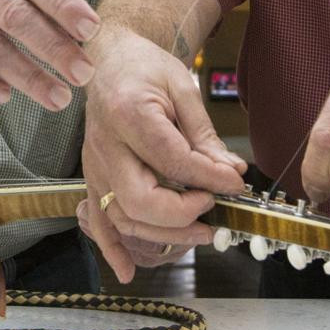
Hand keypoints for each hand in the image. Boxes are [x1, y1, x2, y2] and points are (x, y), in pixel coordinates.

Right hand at [81, 28, 245, 282]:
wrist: (107, 59)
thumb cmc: (144, 67)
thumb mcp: (182, 87)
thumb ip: (204, 135)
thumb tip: (231, 172)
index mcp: (129, 114)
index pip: (173, 161)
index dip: (209, 179)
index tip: (236, 183)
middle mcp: (106, 145)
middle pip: (141, 200)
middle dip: (183, 215)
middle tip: (214, 208)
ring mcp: (95, 165)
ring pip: (123, 218)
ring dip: (163, 235)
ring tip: (200, 231)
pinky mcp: (92, 177)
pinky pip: (98, 220)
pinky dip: (111, 248)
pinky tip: (127, 271)